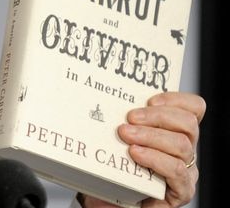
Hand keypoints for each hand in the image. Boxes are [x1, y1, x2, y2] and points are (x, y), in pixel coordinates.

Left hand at [79, 91, 205, 207]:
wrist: (106, 201)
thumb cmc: (113, 170)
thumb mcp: (116, 138)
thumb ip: (120, 120)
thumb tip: (104, 100)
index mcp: (175, 131)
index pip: (193, 108)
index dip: (176, 99)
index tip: (150, 100)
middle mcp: (184, 150)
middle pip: (188, 123)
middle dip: (157, 116)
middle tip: (129, 118)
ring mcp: (184, 170)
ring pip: (182, 145)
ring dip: (151, 136)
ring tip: (125, 135)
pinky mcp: (180, 191)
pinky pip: (177, 171)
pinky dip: (155, 159)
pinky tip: (136, 154)